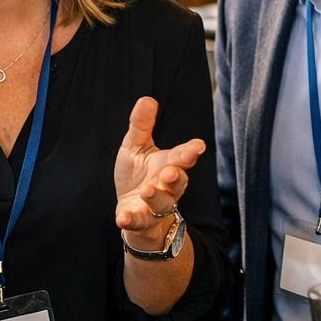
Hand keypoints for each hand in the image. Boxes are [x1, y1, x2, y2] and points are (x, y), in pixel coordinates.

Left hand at [114, 97, 204, 247]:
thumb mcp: (136, 147)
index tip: (198, 146)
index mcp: (167, 164)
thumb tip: (147, 99)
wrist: (132, 208)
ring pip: (162, 203)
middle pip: (177, 183)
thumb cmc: (138, 175)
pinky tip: (122, 218)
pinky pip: (138, 222)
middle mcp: (166, 186)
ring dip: (156, 197)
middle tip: (171, 171)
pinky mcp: (141, 221)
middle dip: (176, 177)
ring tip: (146, 190)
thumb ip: (142, 126)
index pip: (181, 157)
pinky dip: (131, 220)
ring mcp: (155, 206)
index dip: (190, 152)